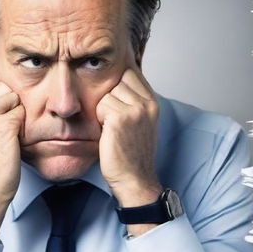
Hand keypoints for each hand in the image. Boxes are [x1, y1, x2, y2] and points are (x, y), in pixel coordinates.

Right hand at [0, 69, 24, 206]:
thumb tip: (0, 83)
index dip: (2, 91)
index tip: (3, 109)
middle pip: (3, 85)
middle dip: (11, 103)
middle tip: (6, 128)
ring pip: (13, 96)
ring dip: (17, 114)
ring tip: (9, 135)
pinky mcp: (0, 126)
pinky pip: (21, 112)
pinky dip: (23, 127)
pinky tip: (13, 142)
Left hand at [95, 65, 162, 206]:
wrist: (134, 178)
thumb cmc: (132, 153)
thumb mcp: (141, 122)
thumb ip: (134, 100)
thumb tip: (117, 79)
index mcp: (153, 102)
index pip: (130, 73)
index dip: (117, 84)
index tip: (115, 103)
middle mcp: (147, 103)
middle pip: (116, 81)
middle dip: (109, 99)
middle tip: (114, 122)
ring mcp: (135, 109)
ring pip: (106, 94)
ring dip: (103, 111)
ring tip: (112, 130)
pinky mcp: (120, 118)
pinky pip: (100, 106)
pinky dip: (99, 120)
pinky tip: (107, 134)